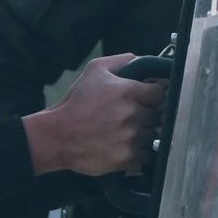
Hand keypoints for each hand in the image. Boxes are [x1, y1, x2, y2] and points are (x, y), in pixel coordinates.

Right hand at [25, 53, 167, 178]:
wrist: (58, 136)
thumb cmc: (76, 103)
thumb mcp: (94, 71)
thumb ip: (121, 61)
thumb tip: (140, 60)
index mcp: (128, 91)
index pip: (160, 93)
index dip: (155, 96)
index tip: (148, 100)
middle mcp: (132, 114)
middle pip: (158, 115)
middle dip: (149, 116)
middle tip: (133, 117)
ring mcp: (131, 137)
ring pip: (154, 135)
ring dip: (145, 134)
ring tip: (127, 133)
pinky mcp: (127, 157)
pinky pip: (146, 155)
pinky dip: (140, 152)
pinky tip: (125, 146)